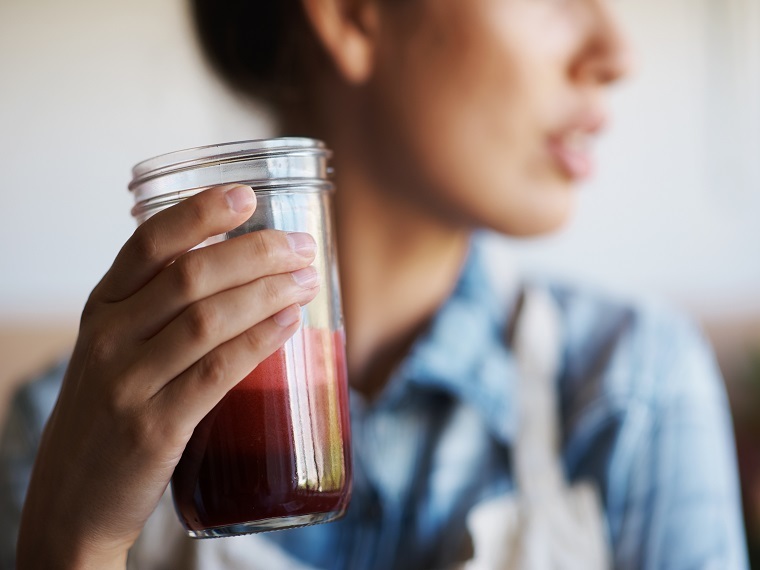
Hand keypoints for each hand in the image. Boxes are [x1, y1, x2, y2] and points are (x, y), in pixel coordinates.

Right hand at [17, 185, 319, 568]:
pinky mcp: (154, 427)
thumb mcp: (115, 350)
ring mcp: (128, 383)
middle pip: (191, 275)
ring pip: (208, 319)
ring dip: (268, 291)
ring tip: (307, 279)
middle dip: (256, 252)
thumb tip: (237, 269)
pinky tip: (290, 323)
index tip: (247, 195)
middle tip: (302, 247)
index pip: (148, 243)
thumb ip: (158, 310)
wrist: (73, 497)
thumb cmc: (110, 413)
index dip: (200, 212)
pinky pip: (217, 372)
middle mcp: (108, 337)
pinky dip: (259, 341)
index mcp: (101, 309)